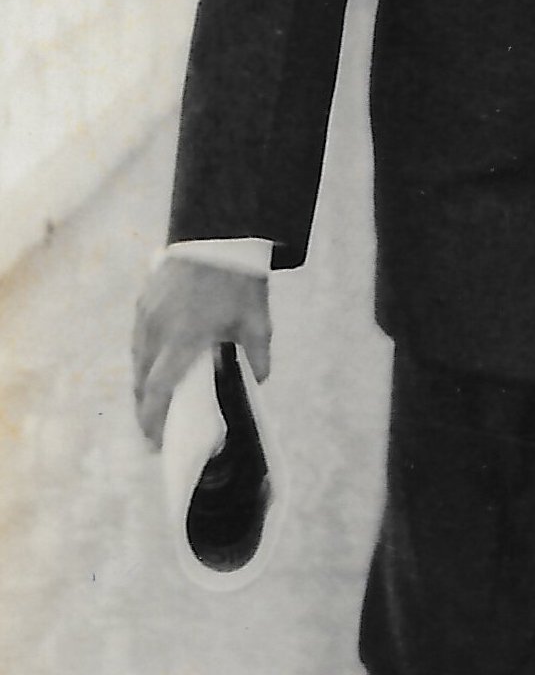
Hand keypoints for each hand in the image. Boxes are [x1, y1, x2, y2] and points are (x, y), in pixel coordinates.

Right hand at [132, 260, 271, 448]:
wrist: (219, 234)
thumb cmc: (240, 280)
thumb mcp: (258, 322)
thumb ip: (258, 357)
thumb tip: (258, 381)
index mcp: (183, 338)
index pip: (159, 388)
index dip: (153, 418)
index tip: (155, 440)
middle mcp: (157, 329)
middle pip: (141, 380)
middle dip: (145, 409)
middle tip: (153, 432)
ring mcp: (146, 314)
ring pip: (136, 360)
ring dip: (141, 385)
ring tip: (152, 405)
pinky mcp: (143, 301)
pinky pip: (138, 340)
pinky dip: (142, 360)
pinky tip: (153, 369)